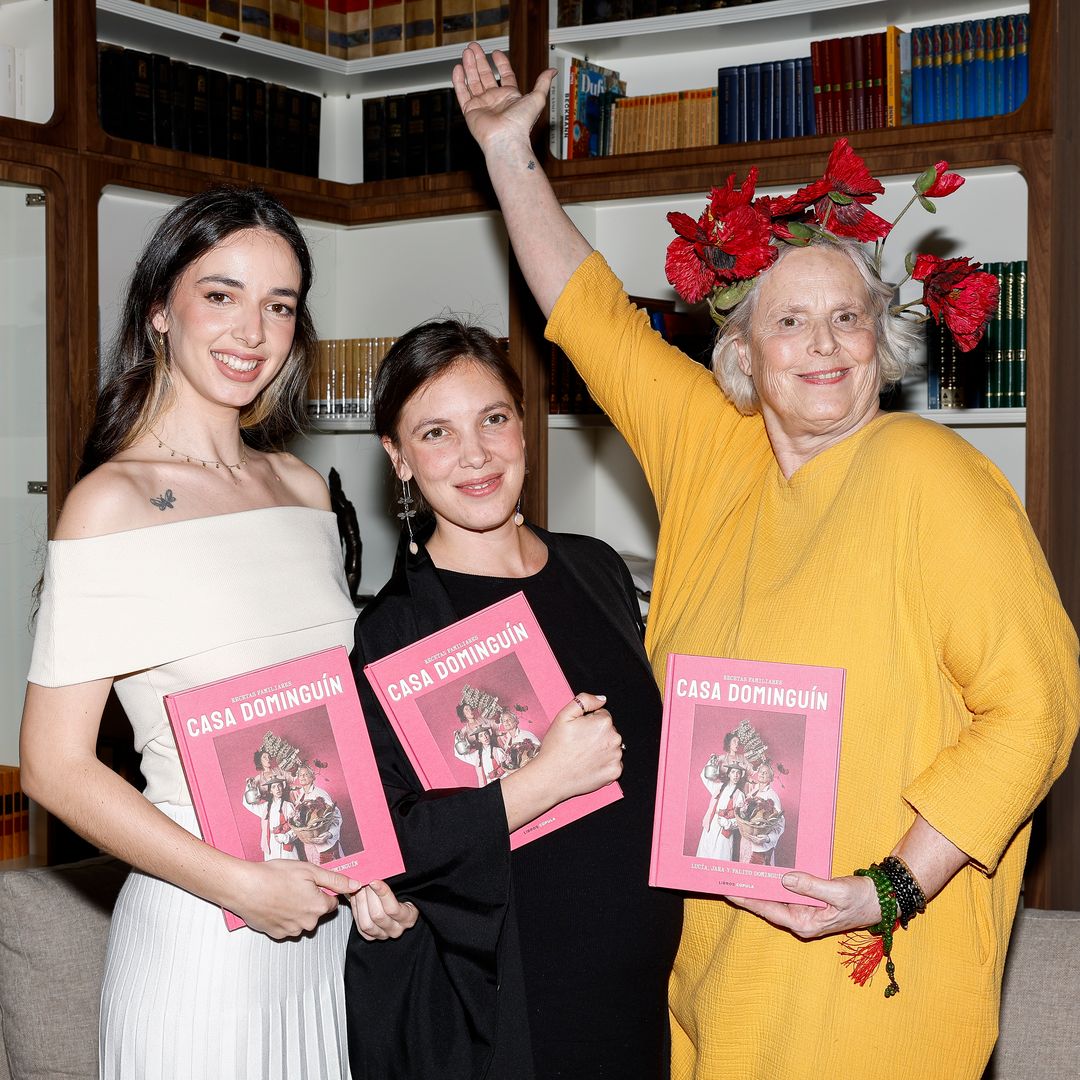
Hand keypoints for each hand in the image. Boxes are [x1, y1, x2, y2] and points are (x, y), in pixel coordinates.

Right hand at [230, 859, 360, 939]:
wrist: (245, 887)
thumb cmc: (274, 876)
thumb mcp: (310, 871)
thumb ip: (335, 880)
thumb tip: (356, 884)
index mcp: (318, 907)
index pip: (332, 903)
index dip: (323, 892)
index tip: (312, 885)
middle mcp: (307, 923)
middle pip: (316, 913)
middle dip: (309, 901)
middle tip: (294, 886)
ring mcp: (291, 931)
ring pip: (301, 920)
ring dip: (296, 909)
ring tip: (282, 893)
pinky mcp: (276, 934)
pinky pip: (286, 926)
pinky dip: (282, 917)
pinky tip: (274, 903)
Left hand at [350, 880, 418, 940]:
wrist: (394, 905)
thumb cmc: (401, 893)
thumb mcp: (402, 887)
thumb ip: (392, 882)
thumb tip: (378, 871)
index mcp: (408, 917)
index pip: (393, 908)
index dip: (382, 893)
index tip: (374, 881)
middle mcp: (396, 929)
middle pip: (377, 915)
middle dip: (368, 896)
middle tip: (363, 881)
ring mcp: (383, 935)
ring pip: (367, 923)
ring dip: (360, 903)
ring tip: (358, 888)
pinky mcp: (371, 937)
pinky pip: (360, 927)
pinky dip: (356, 911)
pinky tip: (356, 898)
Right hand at [452, 43, 553, 152]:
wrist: (506, 139)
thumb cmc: (521, 123)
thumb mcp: (537, 98)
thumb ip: (542, 83)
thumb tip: (552, 72)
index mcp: (510, 97)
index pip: (505, 75)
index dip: (501, 63)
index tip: (496, 53)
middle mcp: (496, 100)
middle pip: (486, 75)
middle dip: (480, 60)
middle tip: (474, 47)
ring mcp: (482, 105)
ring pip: (473, 81)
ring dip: (469, 66)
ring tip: (466, 52)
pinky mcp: (471, 111)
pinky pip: (463, 93)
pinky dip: (459, 81)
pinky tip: (458, 68)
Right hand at [534, 692, 622, 801]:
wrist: (551, 777)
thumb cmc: (556, 747)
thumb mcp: (564, 715)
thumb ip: (584, 701)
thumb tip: (602, 699)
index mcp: (604, 723)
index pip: (602, 715)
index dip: (588, 721)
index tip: (578, 731)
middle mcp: (615, 739)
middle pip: (608, 731)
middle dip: (596, 734)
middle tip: (579, 744)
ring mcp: (616, 757)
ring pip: (611, 746)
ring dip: (601, 748)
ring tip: (583, 755)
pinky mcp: (615, 773)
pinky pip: (613, 763)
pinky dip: (604, 764)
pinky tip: (590, 765)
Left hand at [726, 871, 881, 939]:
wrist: (882, 899)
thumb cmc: (862, 899)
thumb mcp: (838, 893)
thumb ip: (811, 886)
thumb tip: (785, 878)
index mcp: (805, 924)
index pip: (769, 910)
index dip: (748, 900)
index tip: (729, 890)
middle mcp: (801, 921)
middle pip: (768, 905)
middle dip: (748, 892)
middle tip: (726, 878)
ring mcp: (804, 912)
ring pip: (776, 899)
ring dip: (759, 887)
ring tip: (737, 874)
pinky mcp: (809, 903)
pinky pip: (786, 893)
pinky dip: (774, 883)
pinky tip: (762, 873)